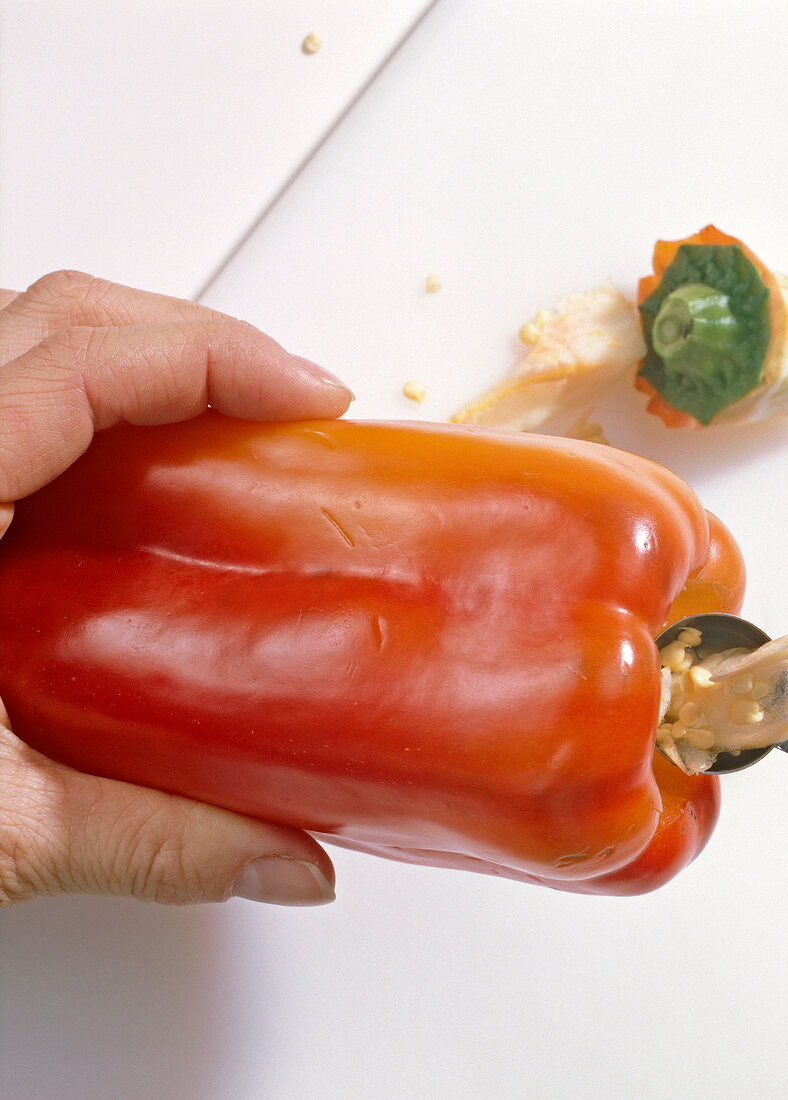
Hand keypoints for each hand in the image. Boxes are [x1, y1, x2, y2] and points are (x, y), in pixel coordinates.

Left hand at [0, 271, 351, 906]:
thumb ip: (154, 840)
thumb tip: (283, 860)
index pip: (89, 353)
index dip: (223, 356)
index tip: (312, 396)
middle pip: (69, 311)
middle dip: (204, 342)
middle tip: (289, 403)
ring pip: (29, 329)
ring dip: (144, 358)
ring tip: (225, 420)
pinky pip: (1, 381)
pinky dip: (89, 393)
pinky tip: (129, 461)